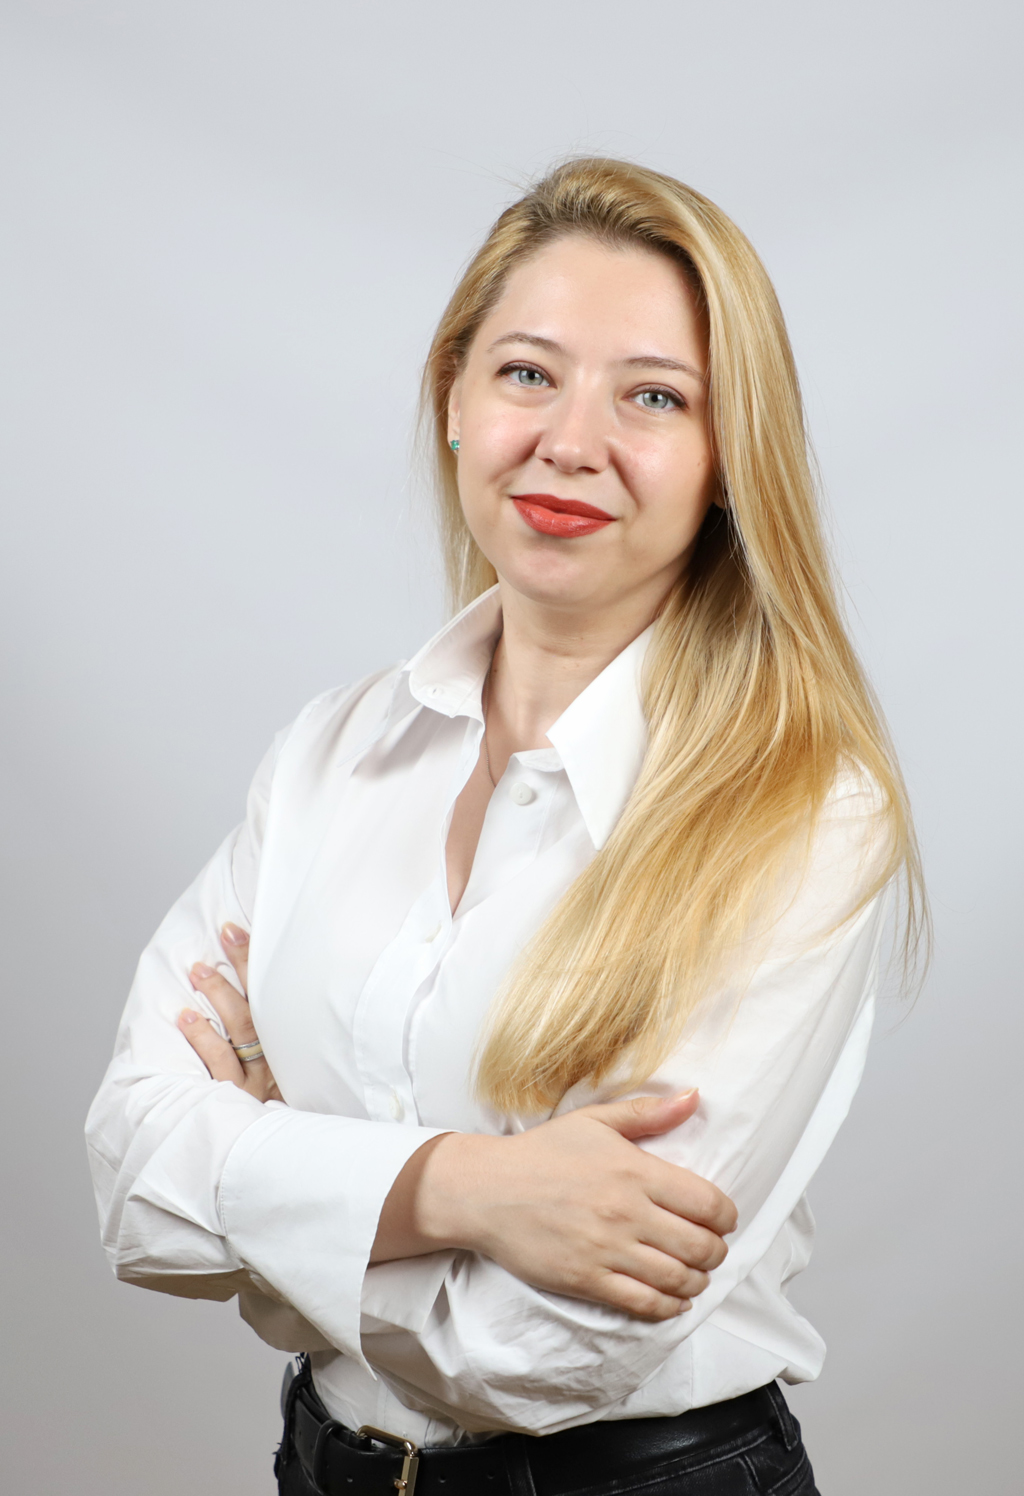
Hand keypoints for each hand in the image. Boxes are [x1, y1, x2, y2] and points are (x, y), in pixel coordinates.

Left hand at [178, 924, 281, 1102]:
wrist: (275, 1155)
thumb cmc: (274, 1108)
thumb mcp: (285, 1071)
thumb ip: (272, 1036)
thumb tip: (265, 981)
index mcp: (292, 1048)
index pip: (279, 995)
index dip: (257, 961)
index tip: (237, 930)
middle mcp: (278, 1062)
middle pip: (263, 1006)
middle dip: (244, 967)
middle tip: (225, 935)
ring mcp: (255, 1083)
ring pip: (240, 1033)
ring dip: (219, 997)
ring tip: (198, 970)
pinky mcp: (235, 1101)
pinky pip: (219, 1067)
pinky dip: (203, 1040)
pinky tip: (186, 1018)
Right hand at [375, 1091, 736, 1320]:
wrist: (486, 1191)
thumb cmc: (541, 1152)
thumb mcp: (594, 1120)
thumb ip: (648, 1113)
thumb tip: (695, 1096)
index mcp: (634, 1170)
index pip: (708, 1203)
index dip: (726, 1217)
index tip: (722, 1220)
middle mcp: (626, 1212)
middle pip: (700, 1246)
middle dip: (716, 1252)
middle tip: (712, 1249)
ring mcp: (607, 1250)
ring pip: (678, 1279)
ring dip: (697, 1281)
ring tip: (695, 1274)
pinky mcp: (587, 1280)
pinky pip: (645, 1304)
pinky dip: (670, 1306)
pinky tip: (673, 1299)